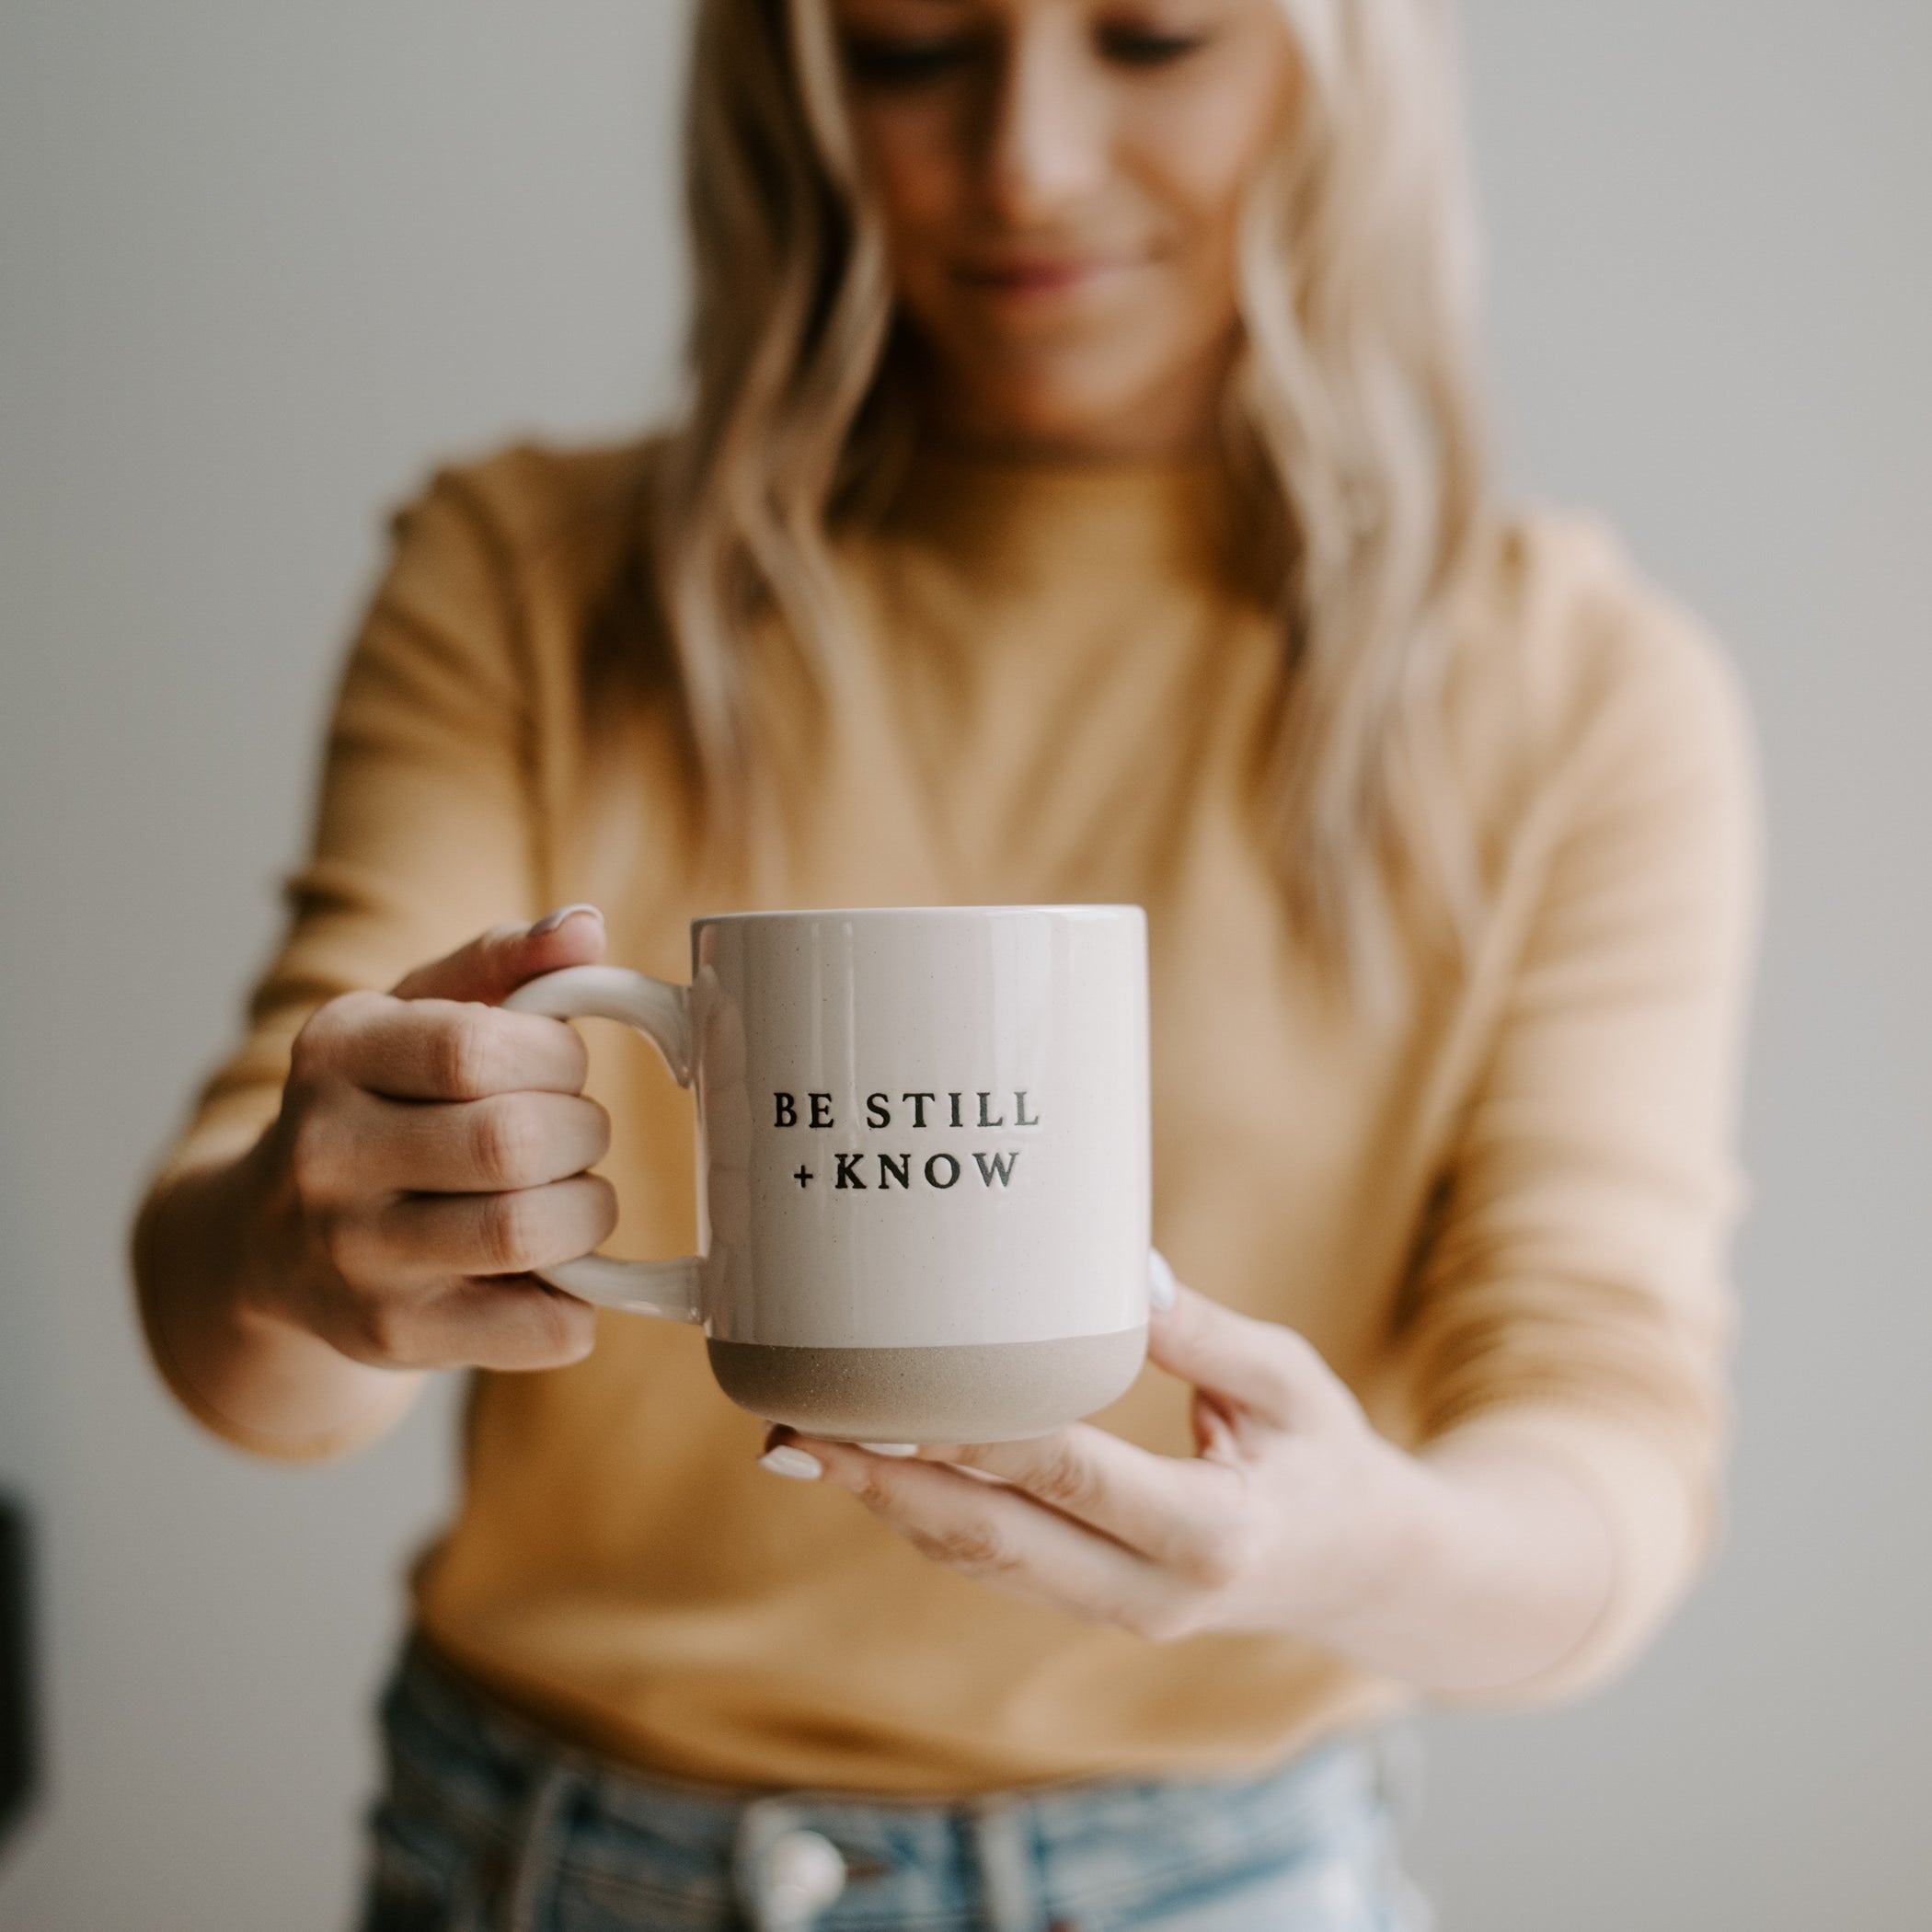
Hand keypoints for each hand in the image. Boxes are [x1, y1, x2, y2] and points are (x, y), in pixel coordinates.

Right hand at [246, 906, 617, 1371]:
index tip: (561, 1067)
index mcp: (334, 1052)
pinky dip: (581, 1299)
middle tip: (574, 1134)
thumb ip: (506, 962)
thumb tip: (584, 928)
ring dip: (588, 1210)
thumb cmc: (380, 1106)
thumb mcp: (416, 1013)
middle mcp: (325, 1156)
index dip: (556, 1058)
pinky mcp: (392, 1338)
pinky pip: (542, 1326)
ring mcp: (352, 1257)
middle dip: (581, 1133)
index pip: (475, 1047)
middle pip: (512, 1142)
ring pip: (527, 1232)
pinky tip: (556, 1269)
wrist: (265, 1244)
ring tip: (571, 1196)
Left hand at [761, 1281, 1428, 1651]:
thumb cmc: (1332, 1462)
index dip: (969, 1434)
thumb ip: (1199, 1332)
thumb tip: (1111, 1266)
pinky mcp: (1096, 1608)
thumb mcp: (1288, 1382)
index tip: (888, 1391)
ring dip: (890, 1506)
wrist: (1369, 1577)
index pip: (1065, 1476)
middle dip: (887, 1484)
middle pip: (995, 1538)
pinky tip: (873, 1472)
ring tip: (802, 1446)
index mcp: (1210, 1533)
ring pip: (982, 1562)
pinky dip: (930, 1519)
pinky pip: (998, 1566)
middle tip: (795, 1431)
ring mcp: (1118, 1613)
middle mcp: (1152, 1592)